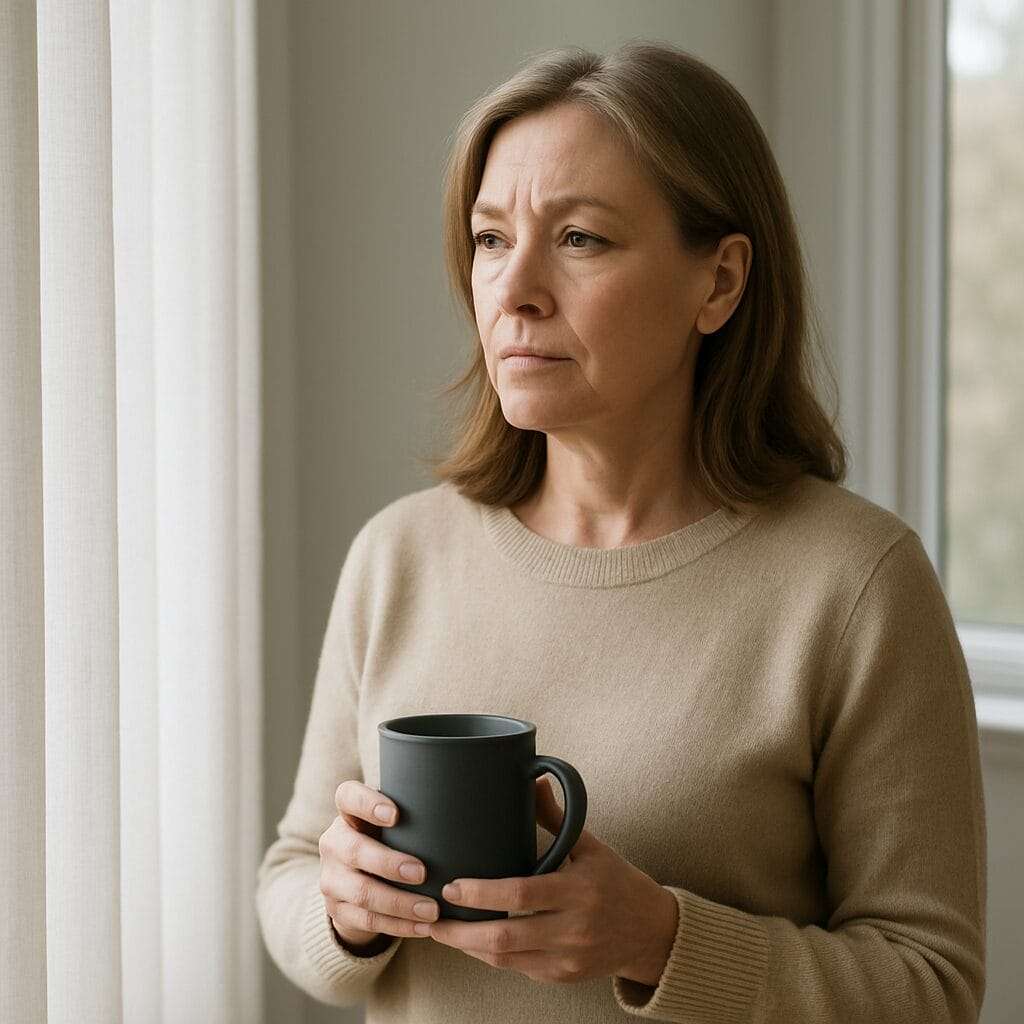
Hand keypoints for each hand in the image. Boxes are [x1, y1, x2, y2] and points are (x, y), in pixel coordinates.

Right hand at [318, 779, 439, 947]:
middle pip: (354, 850)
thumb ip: (414, 812)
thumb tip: (461, 806)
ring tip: (432, 909)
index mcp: (348, 813)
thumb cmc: (391, 839)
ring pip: (362, 892)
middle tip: (422, 872)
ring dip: (399, 903)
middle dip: (389, 863)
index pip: (348, 797)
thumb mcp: (394, 822)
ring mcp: (331, 878)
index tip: (396, 815)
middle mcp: (333, 842)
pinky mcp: (337, 910)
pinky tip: (424, 927)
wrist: (358, 878)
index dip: (368, 804)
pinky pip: (367, 921)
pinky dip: (399, 926)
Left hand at [425, 775, 678, 985]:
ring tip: (439, 931)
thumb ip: (556, 816)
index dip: (482, 894)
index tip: (452, 886)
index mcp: (578, 889)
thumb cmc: (616, 881)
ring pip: (506, 959)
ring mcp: (567, 958)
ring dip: (468, 947)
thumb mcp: (590, 845)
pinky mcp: (562, 977)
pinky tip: (470, 942)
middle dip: (462, 930)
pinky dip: (490, 957)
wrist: (652, 932)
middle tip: (431, 916)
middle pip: (506, 936)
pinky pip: (517, 969)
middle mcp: (573, 928)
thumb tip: (533, 776)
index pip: (521, 895)